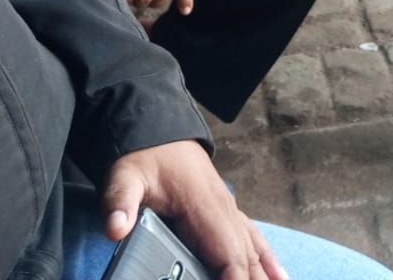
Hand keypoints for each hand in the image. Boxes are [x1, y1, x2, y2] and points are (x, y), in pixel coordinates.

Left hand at [102, 140, 286, 279]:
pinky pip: (251, 238)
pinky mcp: (225, 210)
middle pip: (246, 258)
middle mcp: (223, 210)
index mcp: (203, 207)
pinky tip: (278, 274)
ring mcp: (228, 209)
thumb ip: (120, 202)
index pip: (229, 255)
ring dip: (264, 274)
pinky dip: (266, 258)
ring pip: (253, 250)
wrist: (157, 127)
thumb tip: (115, 228)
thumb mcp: (125, 176)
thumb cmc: (145, 154)